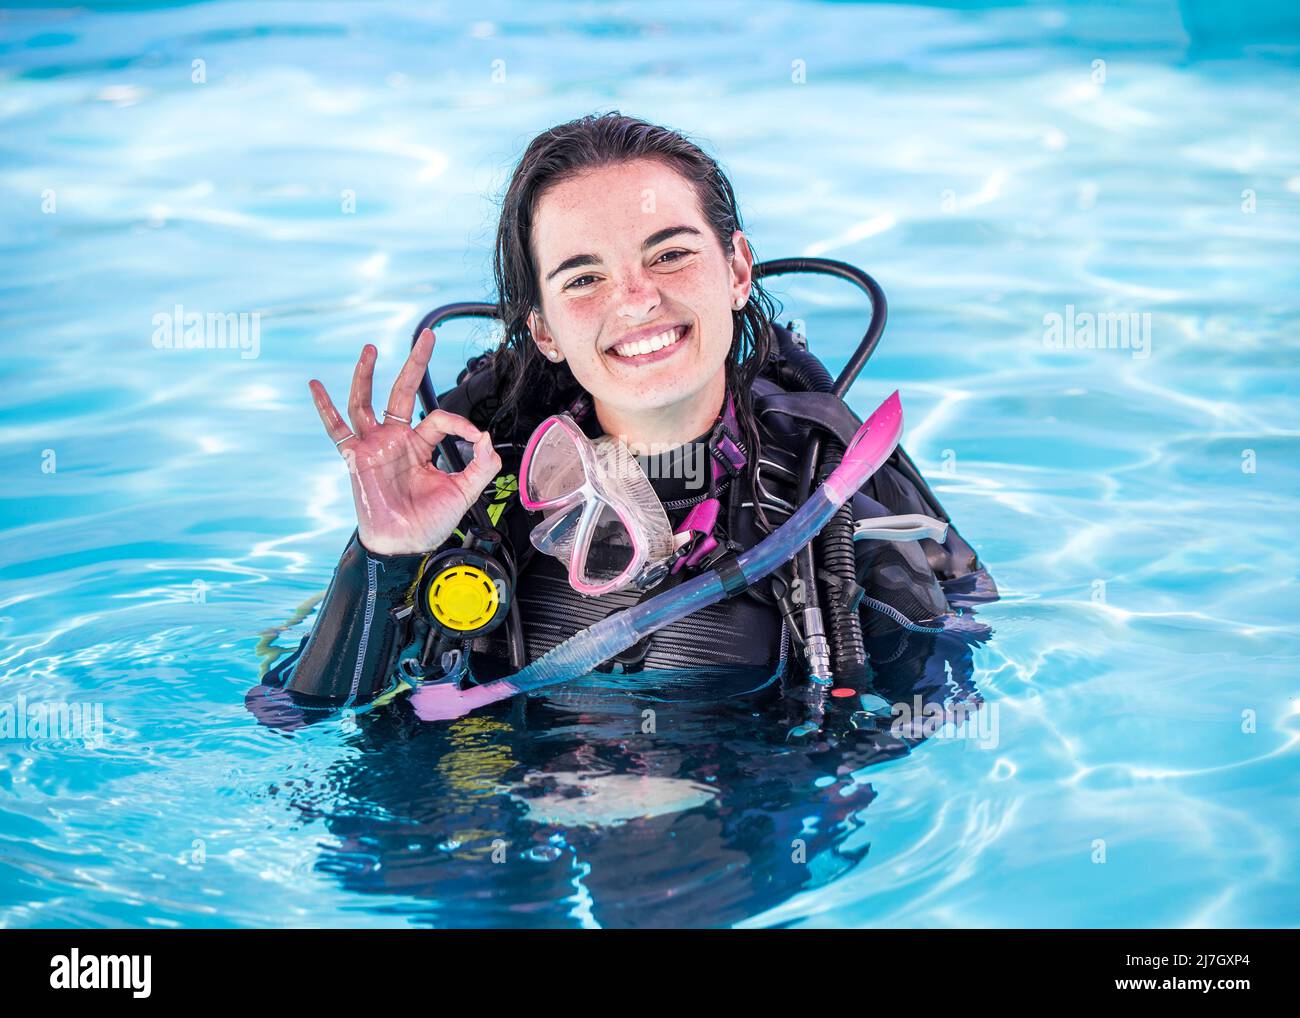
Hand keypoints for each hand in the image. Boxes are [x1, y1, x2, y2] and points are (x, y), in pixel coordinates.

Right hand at [309, 328, 501, 555]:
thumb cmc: (429, 522)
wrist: (405, 545)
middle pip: (403, 392)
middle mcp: (396, 440)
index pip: (438, 417)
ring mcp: (374, 446)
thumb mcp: (465, 491)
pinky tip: (315, 386)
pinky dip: (324, 408)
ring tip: (371, 349)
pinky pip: (337, 429)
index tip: (476, 438)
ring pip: (366, 402)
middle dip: (415, 363)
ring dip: (367, 375)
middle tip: (427, 335)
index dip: (460, 423)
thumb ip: (482, 465)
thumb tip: (487, 437)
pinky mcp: (356, 458)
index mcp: (421, 445)